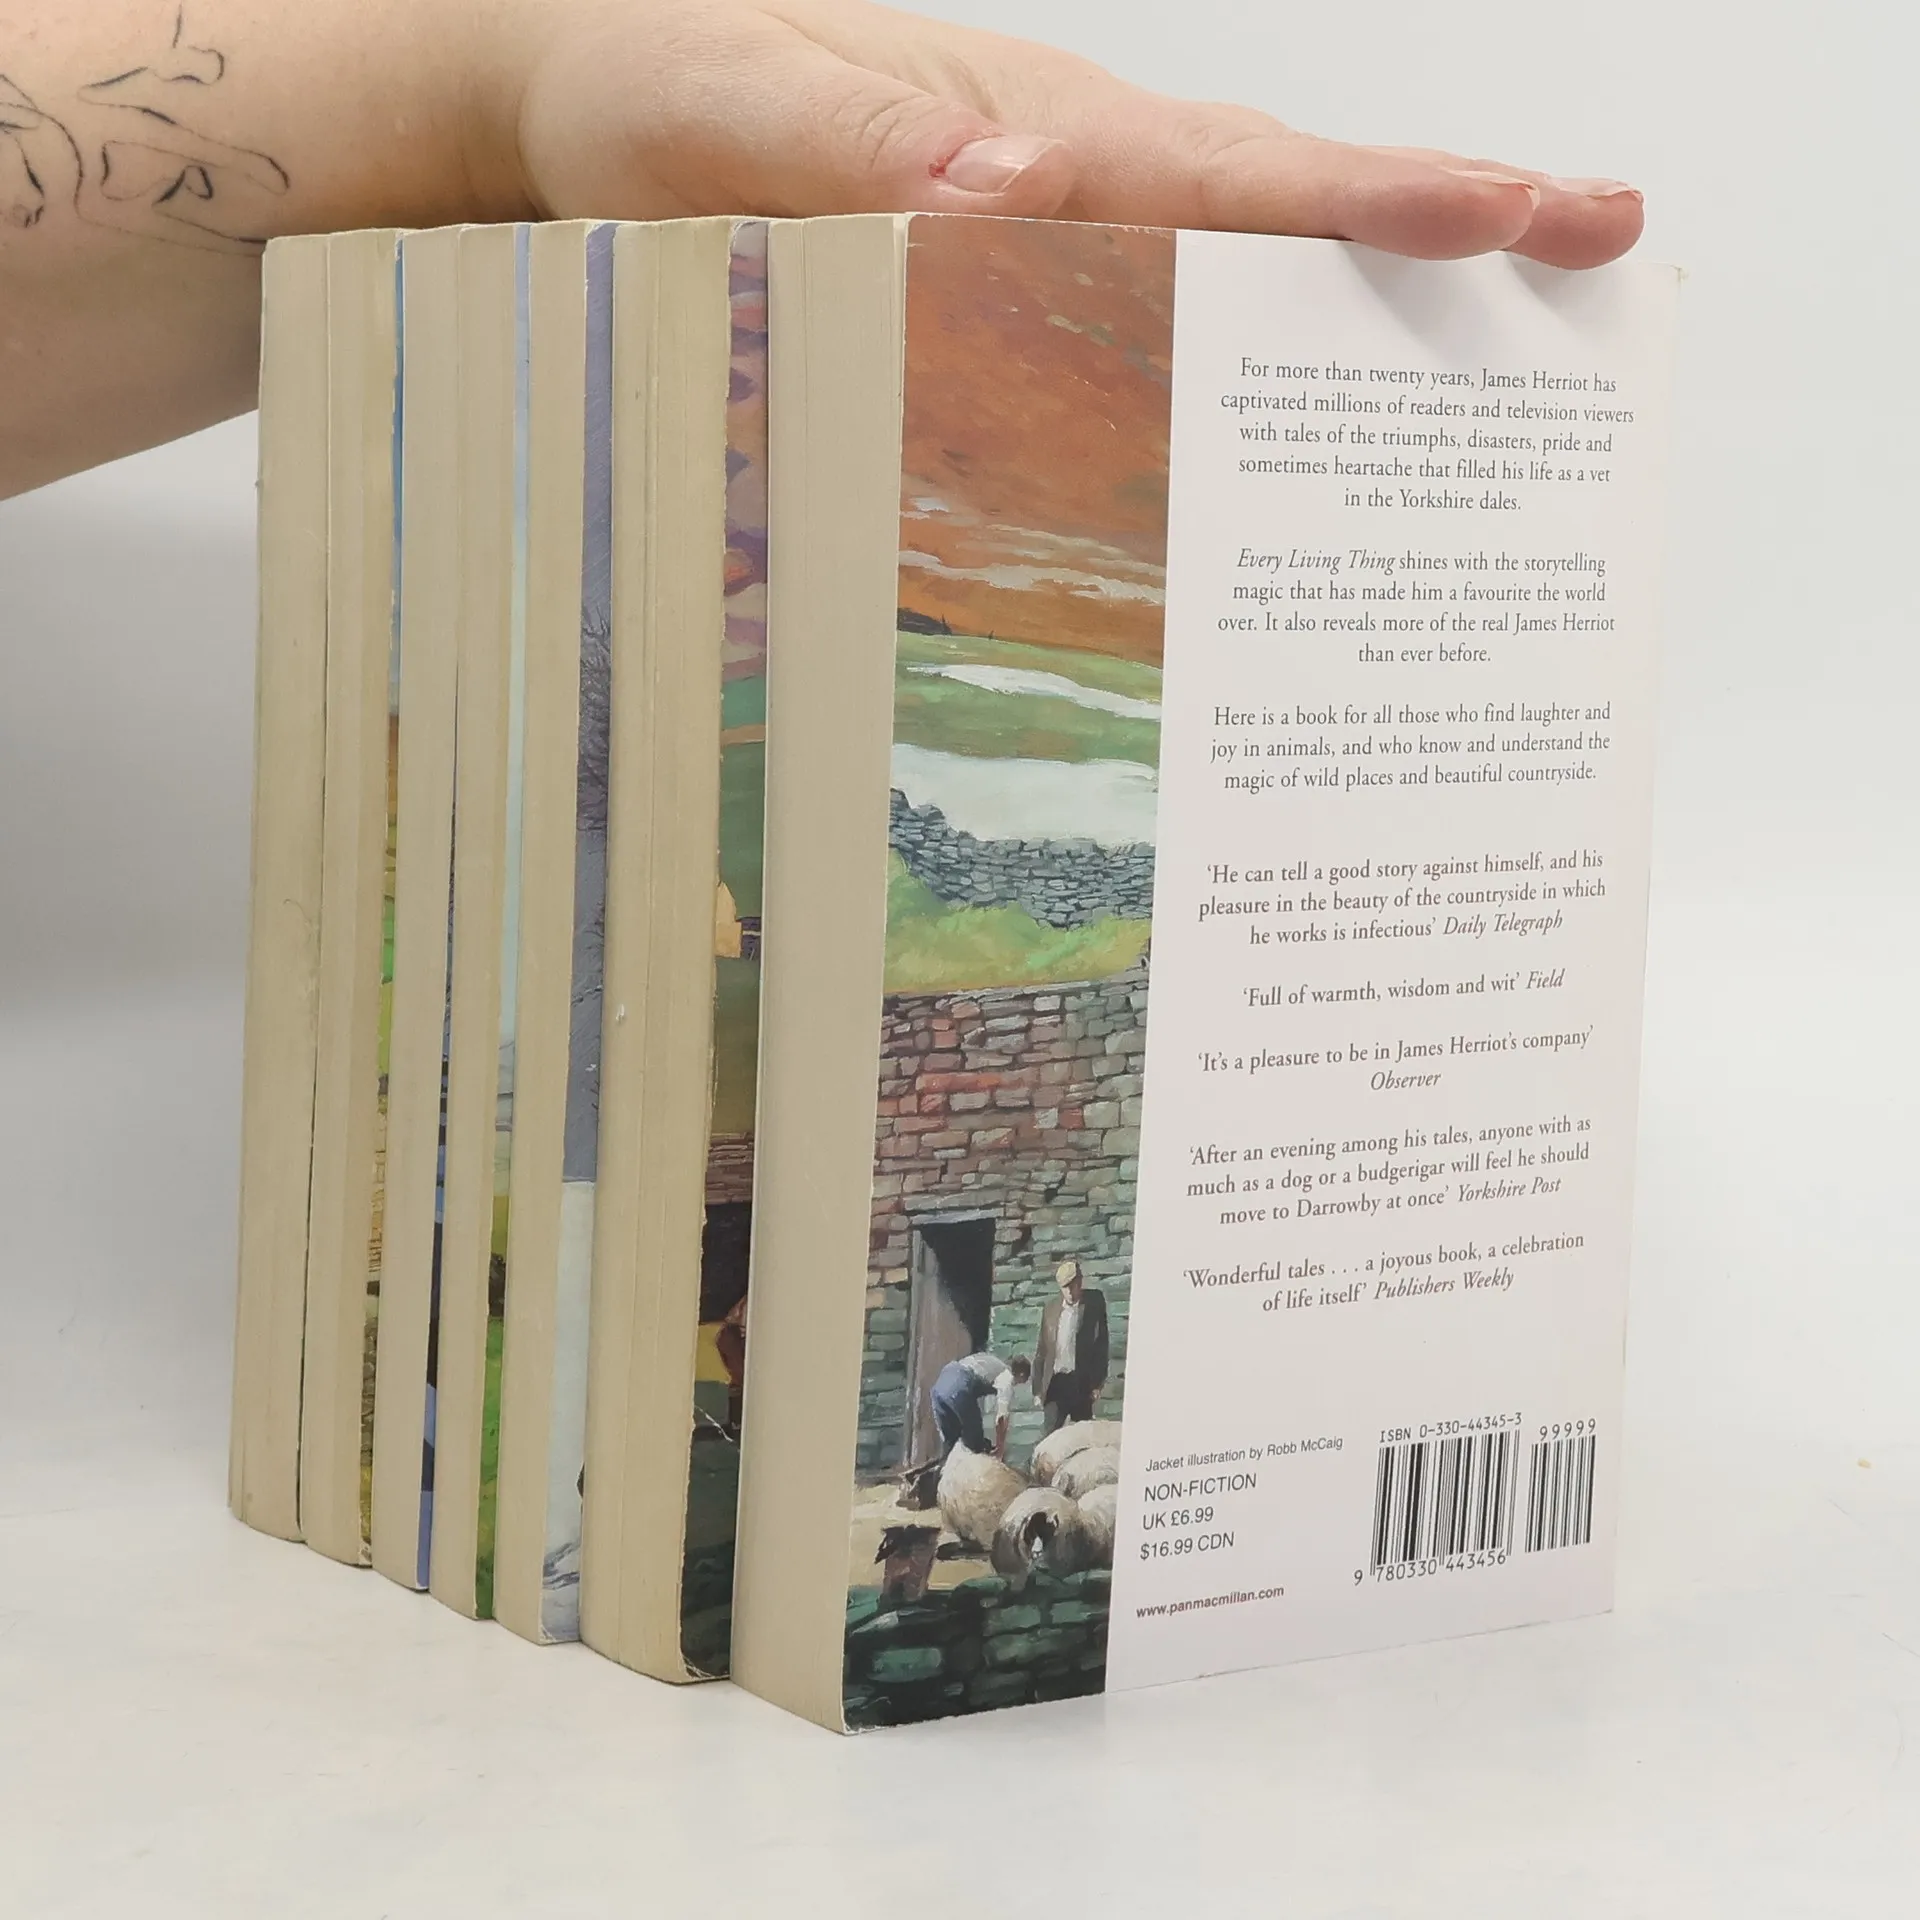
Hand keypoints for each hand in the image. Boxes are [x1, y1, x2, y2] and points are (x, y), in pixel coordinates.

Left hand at [483, 0, 1641, 267]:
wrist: (585, 105)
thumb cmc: (657, 97)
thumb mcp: (738, 123)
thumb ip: (857, 159)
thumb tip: (1000, 201)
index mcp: (1030, 130)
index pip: (1225, 173)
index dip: (1371, 198)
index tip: (1517, 208)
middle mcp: (1066, 172)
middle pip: (1277, 204)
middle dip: (1438, 226)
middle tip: (1601, 243)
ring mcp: (1052, 224)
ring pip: (1233, 262)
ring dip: (1362, 297)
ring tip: (1497, 354)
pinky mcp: (1012, 281)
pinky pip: (1150, 318)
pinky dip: (1239, 353)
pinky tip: (1283, 413)